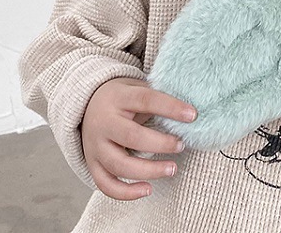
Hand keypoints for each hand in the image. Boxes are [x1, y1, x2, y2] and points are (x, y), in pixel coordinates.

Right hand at [81, 77, 196, 199]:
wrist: (88, 105)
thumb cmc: (123, 98)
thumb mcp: (137, 88)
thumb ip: (158, 98)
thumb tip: (189, 112)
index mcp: (119, 98)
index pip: (146, 100)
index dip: (171, 107)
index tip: (192, 115)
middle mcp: (104, 123)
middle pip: (131, 137)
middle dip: (160, 144)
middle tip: (181, 145)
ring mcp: (95, 146)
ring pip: (119, 164)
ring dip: (148, 170)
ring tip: (172, 168)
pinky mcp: (92, 165)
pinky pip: (106, 185)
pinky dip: (126, 192)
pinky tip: (148, 189)